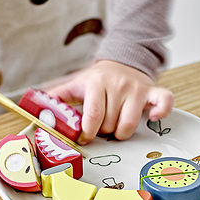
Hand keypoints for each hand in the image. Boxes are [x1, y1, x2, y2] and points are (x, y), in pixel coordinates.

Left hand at [45, 60, 173, 143]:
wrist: (121, 62)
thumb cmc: (97, 79)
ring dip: (121, 132)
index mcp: (96, 83)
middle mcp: (118, 85)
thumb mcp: (75, 84)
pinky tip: (151, 118)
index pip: (92, 117)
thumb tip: (36, 106)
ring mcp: (137, 88)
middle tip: (100, 127)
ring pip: (129, 125)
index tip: (83, 137)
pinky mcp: (153, 91)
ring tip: (115, 126)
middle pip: (109, 125)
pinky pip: (164, 102)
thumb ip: (57, 97)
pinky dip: (160, 112)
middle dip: (103, 131)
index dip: (87, 132)